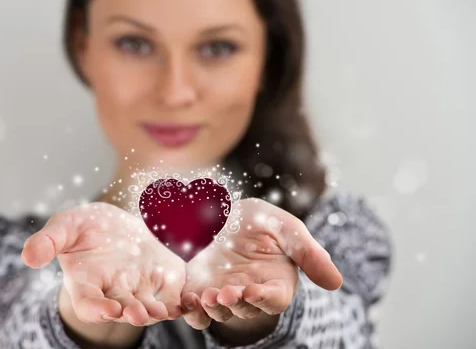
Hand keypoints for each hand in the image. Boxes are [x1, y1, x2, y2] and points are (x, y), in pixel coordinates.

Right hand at [21, 202, 184, 326]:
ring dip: (156, 312)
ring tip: (164, 311)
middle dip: (131, 313)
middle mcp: (113, 291)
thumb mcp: (65, 226)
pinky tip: (190, 301)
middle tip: (138, 313)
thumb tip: (27, 257)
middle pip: (122, 309)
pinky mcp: (162, 280)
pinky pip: (173, 296)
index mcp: (87, 282)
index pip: (88, 303)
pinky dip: (182, 303)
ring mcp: (139, 288)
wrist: (117, 222)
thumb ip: (48, 241)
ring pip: (149, 307)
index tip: (107, 309)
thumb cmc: (85, 227)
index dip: (96, 309)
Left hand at [181, 197, 342, 329]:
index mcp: (276, 282)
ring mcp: (224, 293)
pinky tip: (187, 300)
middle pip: (244, 308)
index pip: (274, 299)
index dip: (264, 298)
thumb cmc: (262, 223)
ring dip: (212, 308)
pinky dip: (191, 310)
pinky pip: (196, 309)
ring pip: (219, 312)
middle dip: (235, 303)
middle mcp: (250, 292)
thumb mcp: (287, 229)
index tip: (253, 290)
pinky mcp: (201, 289)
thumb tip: (336, 282)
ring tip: (205, 296)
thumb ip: (310, 253)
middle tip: (225, 292)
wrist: (224, 213)